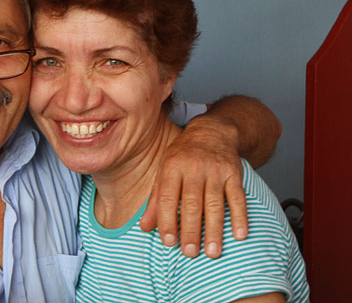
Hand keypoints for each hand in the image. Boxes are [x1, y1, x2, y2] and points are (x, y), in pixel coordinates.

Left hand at [140, 115, 248, 257]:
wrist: (212, 132)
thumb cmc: (183, 156)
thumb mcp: (164, 171)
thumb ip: (155, 200)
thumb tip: (144, 228)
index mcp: (172, 167)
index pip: (167, 198)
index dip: (167, 221)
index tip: (169, 243)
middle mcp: (193, 168)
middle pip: (191, 204)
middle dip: (190, 230)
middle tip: (189, 253)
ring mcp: (215, 170)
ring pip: (215, 203)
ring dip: (214, 230)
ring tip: (211, 252)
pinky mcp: (234, 173)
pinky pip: (238, 197)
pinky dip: (240, 217)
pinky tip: (239, 235)